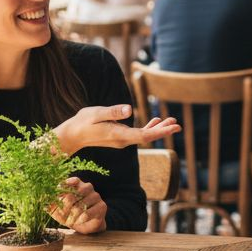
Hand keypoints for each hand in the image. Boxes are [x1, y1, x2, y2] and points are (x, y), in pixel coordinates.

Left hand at [49, 177, 106, 233]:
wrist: (85, 226)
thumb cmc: (69, 215)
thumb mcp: (57, 210)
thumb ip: (49, 204)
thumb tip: (39, 199)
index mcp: (77, 185)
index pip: (73, 180)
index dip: (65, 185)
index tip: (57, 190)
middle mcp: (87, 188)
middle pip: (74, 194)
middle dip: (65, 207)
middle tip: (62, 215)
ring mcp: (96, 196)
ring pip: (80, 205)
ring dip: (72, 216)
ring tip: (70, 221)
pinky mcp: (102, 206)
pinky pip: (88, 212)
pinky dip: (80, 219)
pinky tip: (78, 221)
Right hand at [54, 105, 181, 153]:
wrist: (72, 135)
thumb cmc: (82, 122)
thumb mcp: (96, 113)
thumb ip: (113, 112)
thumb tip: (130, 110)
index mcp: (119, 135)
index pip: (144, 135)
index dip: (160, 131)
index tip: (173, 127)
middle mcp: (123, 140)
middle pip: (147, 137)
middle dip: (163, 131)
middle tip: (179, 125)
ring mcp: (122, 140)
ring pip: (144, 136)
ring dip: (158, 129)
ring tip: (172, 121)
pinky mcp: (120, 137)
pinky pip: (138, 134)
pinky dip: (148, 127)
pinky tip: (156, 122)